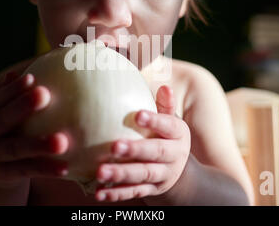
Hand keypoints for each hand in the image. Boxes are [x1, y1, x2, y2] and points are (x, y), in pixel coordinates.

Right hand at [0, 71, 68, 189]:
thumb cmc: (4, 132)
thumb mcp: (1, 114)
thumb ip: (13, 94)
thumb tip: (37, 63)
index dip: (13, 89)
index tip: (33, 77)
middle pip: (2, 120)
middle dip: (21, 107)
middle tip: (44, 94)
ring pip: (16, 149)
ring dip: (39, 145)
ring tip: (63, 141)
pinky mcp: (4, 175)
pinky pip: (27, 171)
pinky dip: (46, 169)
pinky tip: (66, 167)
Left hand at [94, 85, 190, 201]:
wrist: (179, 171)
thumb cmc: (166, 136)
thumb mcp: (170, 121)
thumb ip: (165, 106)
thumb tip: (164, 86)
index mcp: (178, 134)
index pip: (169, 126)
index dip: (155, 121)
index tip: (138, 115)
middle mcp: (174, 156)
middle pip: (156, 153)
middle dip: (136, 150)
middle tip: (115, 146)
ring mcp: (163, 175)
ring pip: (143, 175)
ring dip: (122, 174)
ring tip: (101, 171)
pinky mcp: (151, 190)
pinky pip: (134, 192)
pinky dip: (117, 193)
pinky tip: (99, 192)